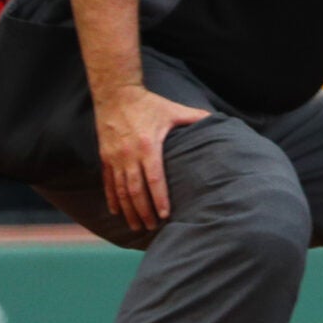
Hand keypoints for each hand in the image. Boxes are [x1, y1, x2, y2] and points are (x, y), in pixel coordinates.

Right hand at [95, 82, 209, 231]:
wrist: (116, 95)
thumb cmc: (150, 104)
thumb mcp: (174, 110)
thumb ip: (196, 117)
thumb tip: (218, 121)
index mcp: (148, 145)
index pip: (154, 178)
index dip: (159, 198)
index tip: (165, 214)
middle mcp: (129, 155)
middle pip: (136, 190)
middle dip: (144, 211)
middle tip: (152, 227)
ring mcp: (114, 158)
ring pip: (120, 190)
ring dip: (128, 210)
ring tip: (136, 226)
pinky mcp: (104, 158)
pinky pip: (107, 183)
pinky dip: (112, 199)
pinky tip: (117, 212)